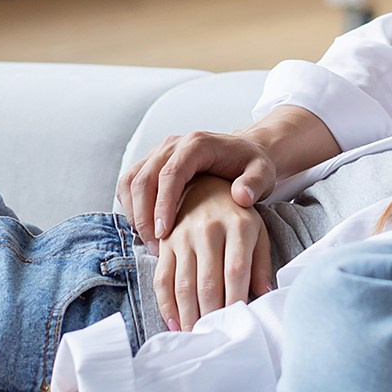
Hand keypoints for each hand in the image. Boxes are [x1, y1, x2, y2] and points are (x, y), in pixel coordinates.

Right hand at [118, 130, 280, 243]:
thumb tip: (241, 196)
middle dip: (144, 215)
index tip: (164, 234)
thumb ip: (254, 183)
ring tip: (151, 243)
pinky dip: (131, 208)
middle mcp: (173, 145)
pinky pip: (129, 184)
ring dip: (134, 213)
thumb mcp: (262, 173)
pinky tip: (146, 231)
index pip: (170, 173)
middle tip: (155, 247)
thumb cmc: (251, 164)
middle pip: (143, 178)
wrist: (244, 152)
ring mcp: (159, 153)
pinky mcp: (151, 164)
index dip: (163, 204)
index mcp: (197, 145)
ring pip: (131, 181)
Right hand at [154, 177, 272, 331]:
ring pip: (182, 284)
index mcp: (238, 225)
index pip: (236, 270)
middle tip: (215, 338)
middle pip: (208, 282)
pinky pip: (161, 278)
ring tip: (196, 336)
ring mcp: (183, 235)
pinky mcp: (166, 242)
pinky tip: (176, 322)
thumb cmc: (239, 211)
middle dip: (211, 316)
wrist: (205, 178)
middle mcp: (208, 229)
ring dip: (189, 316)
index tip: (238, 323)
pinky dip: (166, 304)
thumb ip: (263, 261)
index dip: (236, 300)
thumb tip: (265, 294)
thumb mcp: (260, 228)